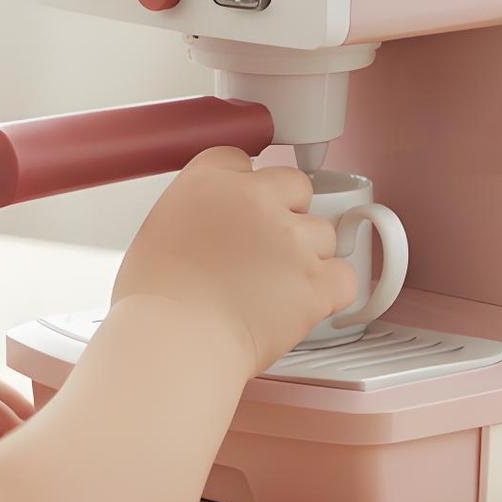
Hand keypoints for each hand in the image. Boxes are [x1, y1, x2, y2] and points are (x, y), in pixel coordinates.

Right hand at [111, 147, 358, 372]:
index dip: (246, 188)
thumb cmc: (156, 301)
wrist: (175, 341)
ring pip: (324, 233)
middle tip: (265, 250)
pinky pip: (345, 277)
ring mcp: (291, 237)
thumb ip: (196, 214)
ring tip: (276, 288)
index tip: (242, 210)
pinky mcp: (316, 279)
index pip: (241, 160)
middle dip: (288, 214)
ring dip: (309, 256)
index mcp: (209, 181)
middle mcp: (254, 199)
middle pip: (296, 186)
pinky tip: (304, 303)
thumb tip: (212, 227)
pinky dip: (331, 291)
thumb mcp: (159, 232)